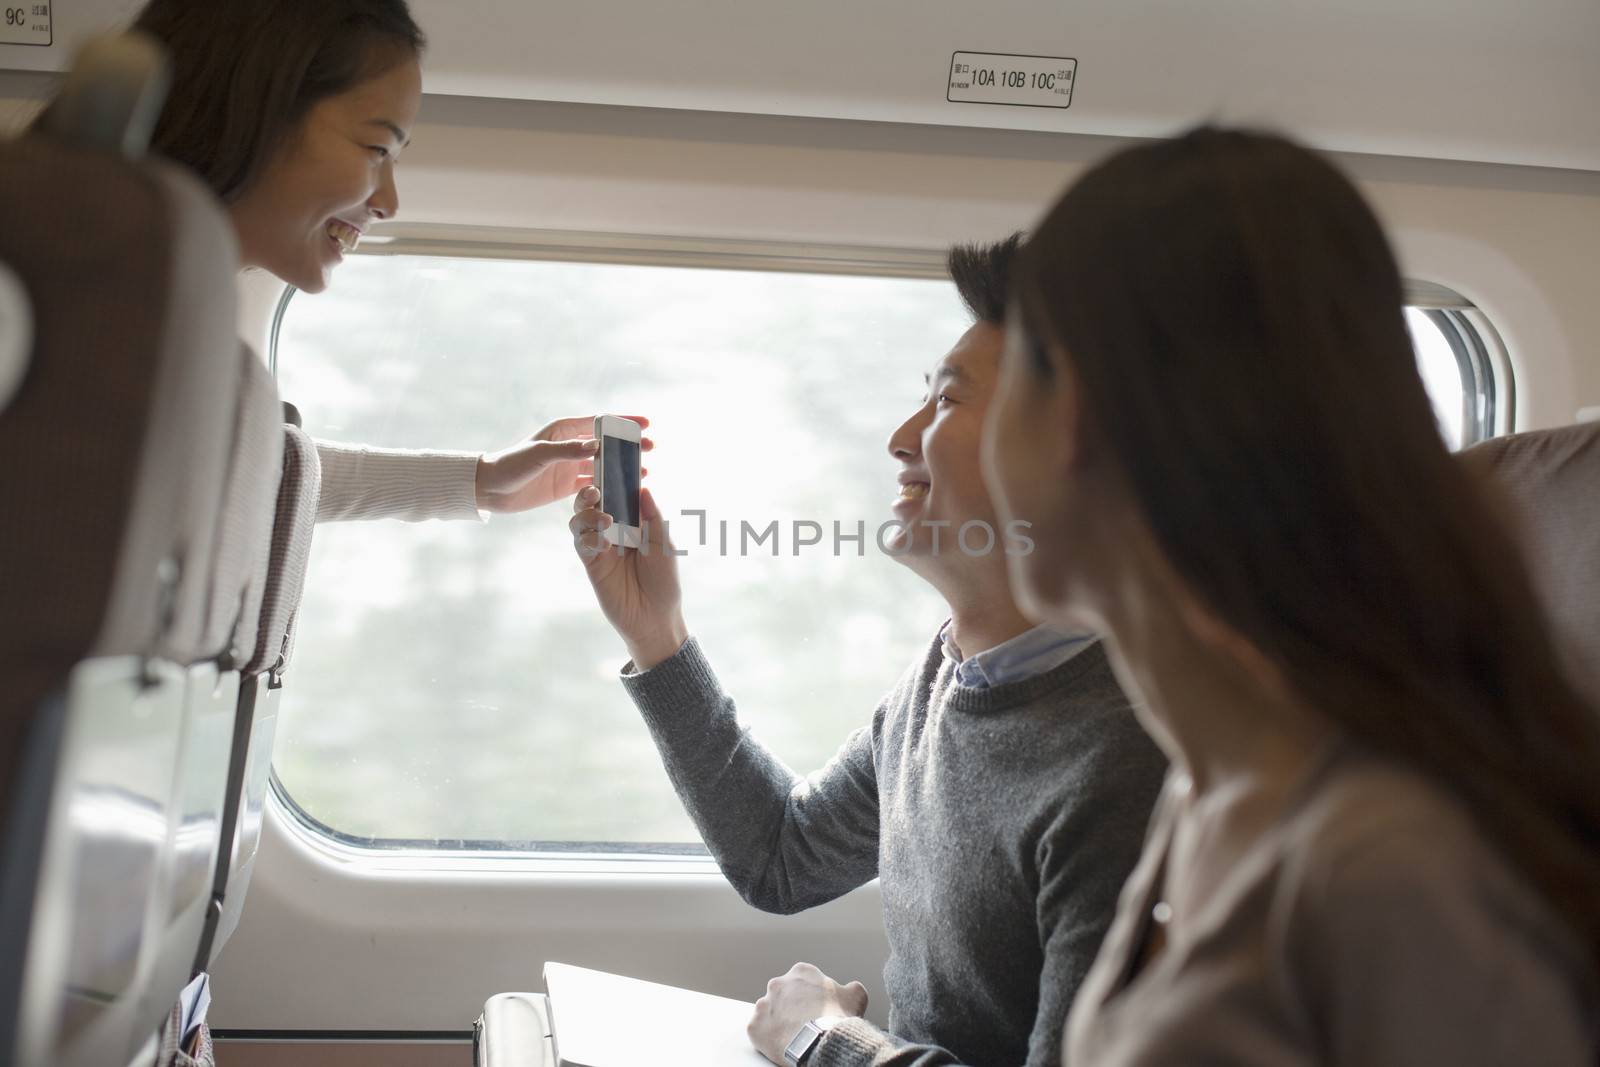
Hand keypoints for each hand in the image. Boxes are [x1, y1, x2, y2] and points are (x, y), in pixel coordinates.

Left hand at [475, 415, 654, 513]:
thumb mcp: (539, 454)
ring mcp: (570, 467)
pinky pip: (593, 485)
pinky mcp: (567, 486)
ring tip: (642, 472)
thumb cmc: (511, 464)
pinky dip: (608, 488)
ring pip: (603, 465)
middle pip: (607, 444)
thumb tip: (597, 446)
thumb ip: (568, 450)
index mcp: (564, 430)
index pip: (600, 422)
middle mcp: (570, 446)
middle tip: (651, 448)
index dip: (624, 421)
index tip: (645, 423)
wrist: (491, 489)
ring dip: (622, 468)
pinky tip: (623, 491)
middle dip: (629, 445)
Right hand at [570, 484, 687, 668]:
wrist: (655, 618)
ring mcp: (600, 546)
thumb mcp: (664, 544)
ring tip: (603, 517)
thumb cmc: (664, 580)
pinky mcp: (592, 564)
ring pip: (580, 519)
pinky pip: (581, 544)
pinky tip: (602, 542)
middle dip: (590, 491)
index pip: (618, 494)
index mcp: (633, 522)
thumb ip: (653, 517)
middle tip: (596, 489)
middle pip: (593, 502)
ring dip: (587, 513)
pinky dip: (587, 537)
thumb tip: (644, 488)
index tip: (608, 463)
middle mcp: (613, 530)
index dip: (612, 479)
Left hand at [747, 963, 867, 1064]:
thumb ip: (852, 988)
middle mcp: (778, 984)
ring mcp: (764, 1005)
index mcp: (801, 972)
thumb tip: (852, 988)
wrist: (822, 1040)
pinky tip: (781, 1044)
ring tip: (793, 1036)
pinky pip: (758, 1031)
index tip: (816, 1009)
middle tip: (804, 1024)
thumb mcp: (856, 996)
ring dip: (778, 1022)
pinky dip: (767, 1038)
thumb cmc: (837, 1017)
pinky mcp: (754, 1026)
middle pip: (784, 996)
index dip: (811, 997)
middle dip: (792, 1008)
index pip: (803, 982)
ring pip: (769, 1013)